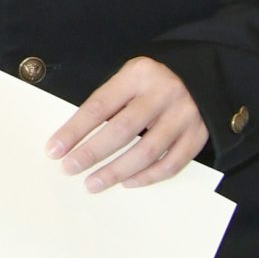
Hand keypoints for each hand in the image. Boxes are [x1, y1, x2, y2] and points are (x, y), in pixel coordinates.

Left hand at [45, 58, 210, 191]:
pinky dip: (147, 177)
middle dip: (92, 153)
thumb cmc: (153, 80)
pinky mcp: (198, 135)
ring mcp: (184, 116)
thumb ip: (109, 101)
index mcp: (138, 75)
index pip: (100, 106)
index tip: (55, 149)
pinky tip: (127, 182)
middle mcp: (163, 94)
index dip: (74, 130)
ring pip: (147, 151)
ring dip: (116, 171)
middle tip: (70, 168)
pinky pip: (172, 163)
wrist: (204, 75)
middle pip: (123, 130)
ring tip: (93, 183)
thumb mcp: (130, 77)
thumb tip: (76, 138)